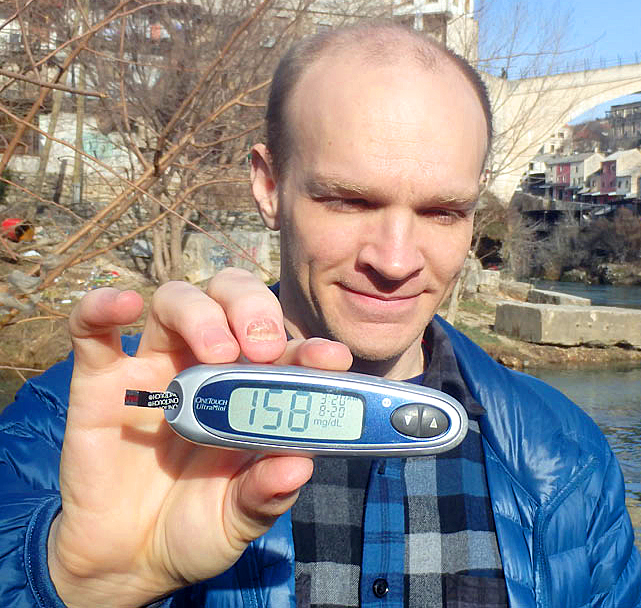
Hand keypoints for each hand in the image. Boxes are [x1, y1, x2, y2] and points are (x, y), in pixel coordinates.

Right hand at [47, 268, 351, 607]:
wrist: (129, 563)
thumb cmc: (199, 527)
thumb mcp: (241, 519)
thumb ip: (266, 494)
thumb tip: (298, 467)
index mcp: (255, 391)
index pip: (289, 349)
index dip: (311, 347)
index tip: (329, 359)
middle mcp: (209, 367)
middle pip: (233, 298)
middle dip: (254, 308)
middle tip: (263, 348)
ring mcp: (155, 368)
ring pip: (176, 300)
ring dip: (202, 312)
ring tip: (218, 352)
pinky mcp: (101, 382)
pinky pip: (92, 329)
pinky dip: (102, 306)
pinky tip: (125, 304)